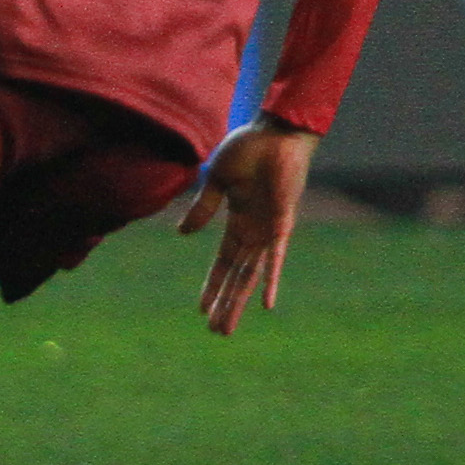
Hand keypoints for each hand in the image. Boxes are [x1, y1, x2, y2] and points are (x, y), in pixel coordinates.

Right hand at [179, 120, 313, 334]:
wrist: (277, 132)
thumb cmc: (249, 147)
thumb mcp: (217, 180)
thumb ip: (203, 208)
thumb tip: (182, 235)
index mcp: (238, 220)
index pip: (223, 262)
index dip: (212, 285)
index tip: (201, 310)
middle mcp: (255, 231)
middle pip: (237, 276)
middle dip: (226, 304)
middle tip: (218, 332)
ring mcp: (269, 230)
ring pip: (251, 274)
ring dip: (239, 301)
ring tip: (228, 326)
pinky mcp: (282, 223)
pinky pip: (275, 257)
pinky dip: (270, 280)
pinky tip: (266, 303)